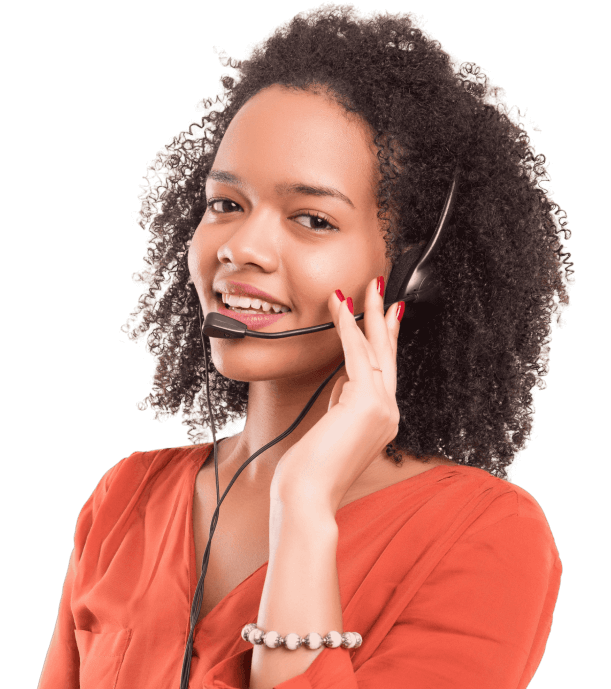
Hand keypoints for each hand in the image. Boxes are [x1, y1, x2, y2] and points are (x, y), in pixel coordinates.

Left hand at [271, 275, 403, 514]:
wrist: (308, 495)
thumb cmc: (312, 469)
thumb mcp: (332, 428)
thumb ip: (343, 402)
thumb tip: (344, 377)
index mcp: (382, 420)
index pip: (385, 372)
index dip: (385, 341)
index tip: (385, 317)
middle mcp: (389, 413)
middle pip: (389, 357)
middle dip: (384, 320)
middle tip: (381, 291)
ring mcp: (383, 409)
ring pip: (377, 351)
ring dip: (369, 315)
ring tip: (366, 289)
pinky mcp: (368, 403)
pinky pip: (357, 356)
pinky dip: (348, 328)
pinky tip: (342, 308)